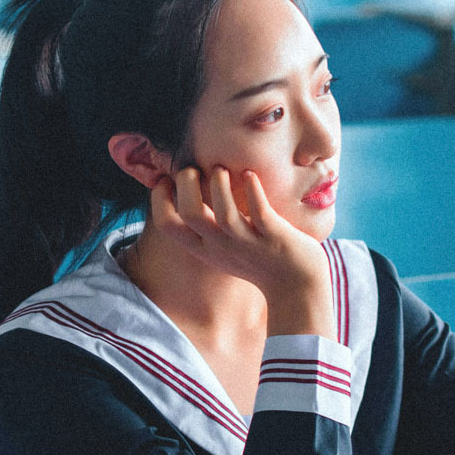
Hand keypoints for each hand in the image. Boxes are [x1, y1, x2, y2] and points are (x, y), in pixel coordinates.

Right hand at [150, 166, 332, 335]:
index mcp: (204, 247)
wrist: (296, 286)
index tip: (166, 179)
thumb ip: (205, 227)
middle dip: (186, 184)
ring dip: (220, 184)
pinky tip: (250, 175)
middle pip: (190, 213)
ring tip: (222, 169)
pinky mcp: (275, 238)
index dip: (159, 198)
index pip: (166, 224)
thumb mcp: (221, 248)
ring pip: (225, 214)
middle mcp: (221, 246)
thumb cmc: (257, 260)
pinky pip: (261, 212)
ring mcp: (248, 243)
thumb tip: (188, 189)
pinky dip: (253, 190)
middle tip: (196, 169)